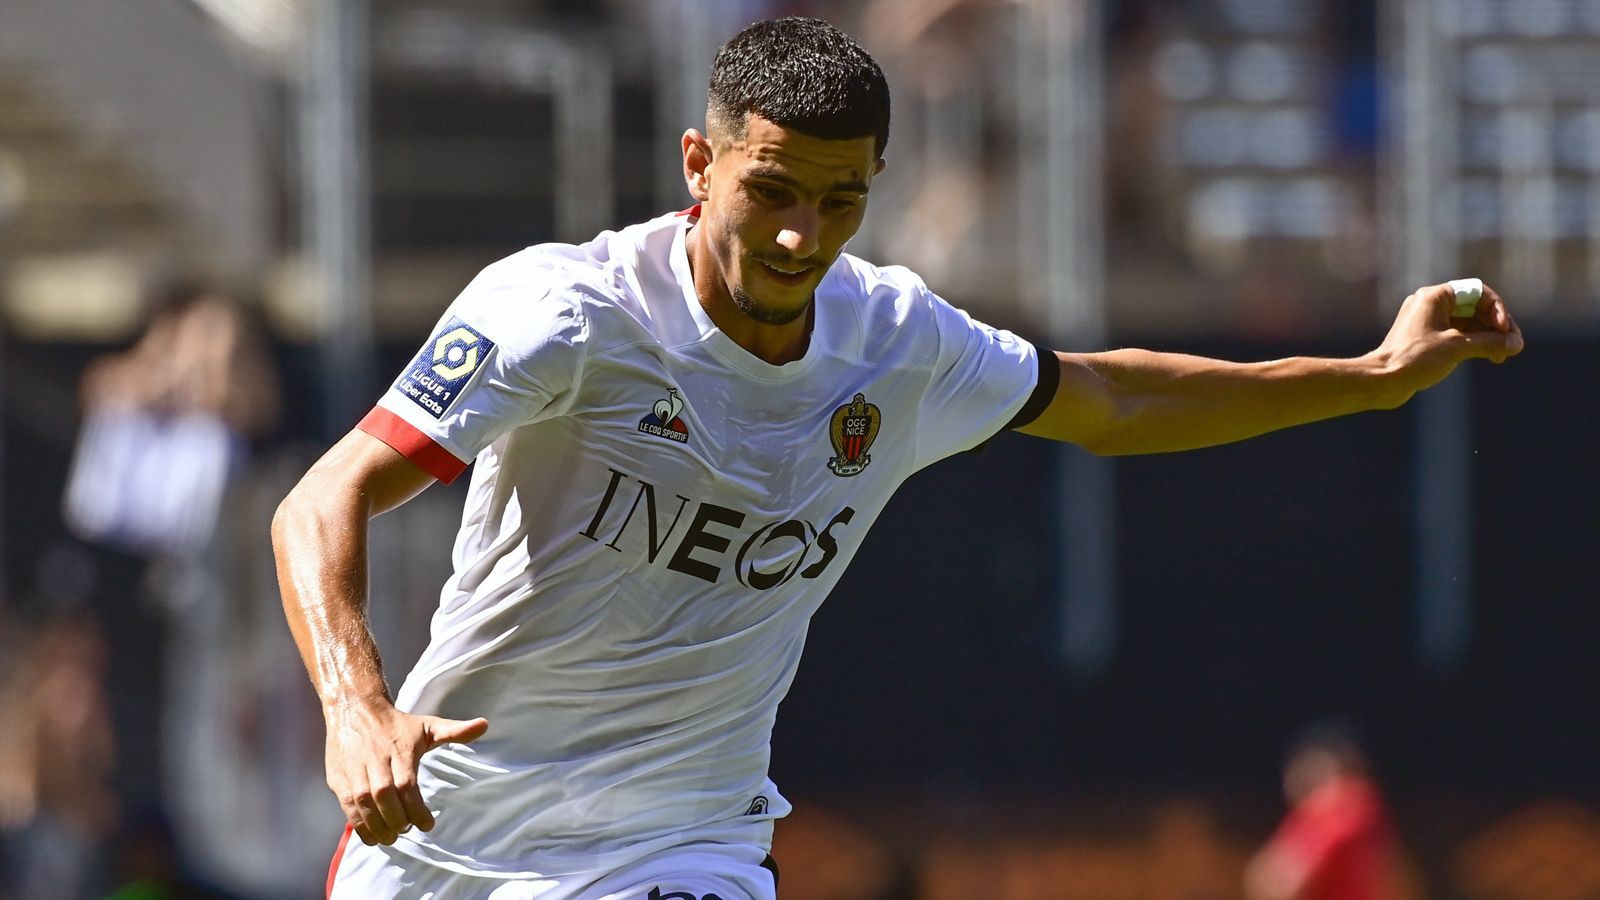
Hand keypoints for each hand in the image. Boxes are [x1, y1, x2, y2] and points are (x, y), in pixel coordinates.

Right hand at [323, 699, 488, 845]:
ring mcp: (354, 770)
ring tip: (391, 838)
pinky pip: (347, 806)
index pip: (407, 785)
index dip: (417, 809)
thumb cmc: (397, 724)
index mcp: (400, 751)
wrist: (355, 709)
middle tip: (407, 829)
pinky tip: (371, 836)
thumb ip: (455, 731)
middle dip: (397, 819)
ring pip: (364, 804)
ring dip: (378, 826)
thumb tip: (485, 725)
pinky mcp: (339, 778)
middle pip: (385, 797)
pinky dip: (359, 825)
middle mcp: (375, 761)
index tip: (428, 824)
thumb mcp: (427, 725)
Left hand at [1372, 281, 1523, 398]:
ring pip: (1468, 322)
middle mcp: (1430, 303)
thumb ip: (1490, 343)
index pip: (1478, 292)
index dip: (1496, 309)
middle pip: (1475, 307)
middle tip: (1512, 345)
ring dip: (1488, 336)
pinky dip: (1474, 343)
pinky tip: (1490, 356)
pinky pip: (1457, 334)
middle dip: (1496, 325)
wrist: (1382, 380)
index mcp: (1435, 296)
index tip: (1504, 330)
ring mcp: (1427, 320)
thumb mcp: (1457, 348)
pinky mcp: (1426, 337)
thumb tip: (1517, 344)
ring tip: (1502, 355)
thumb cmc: (1414, 359)